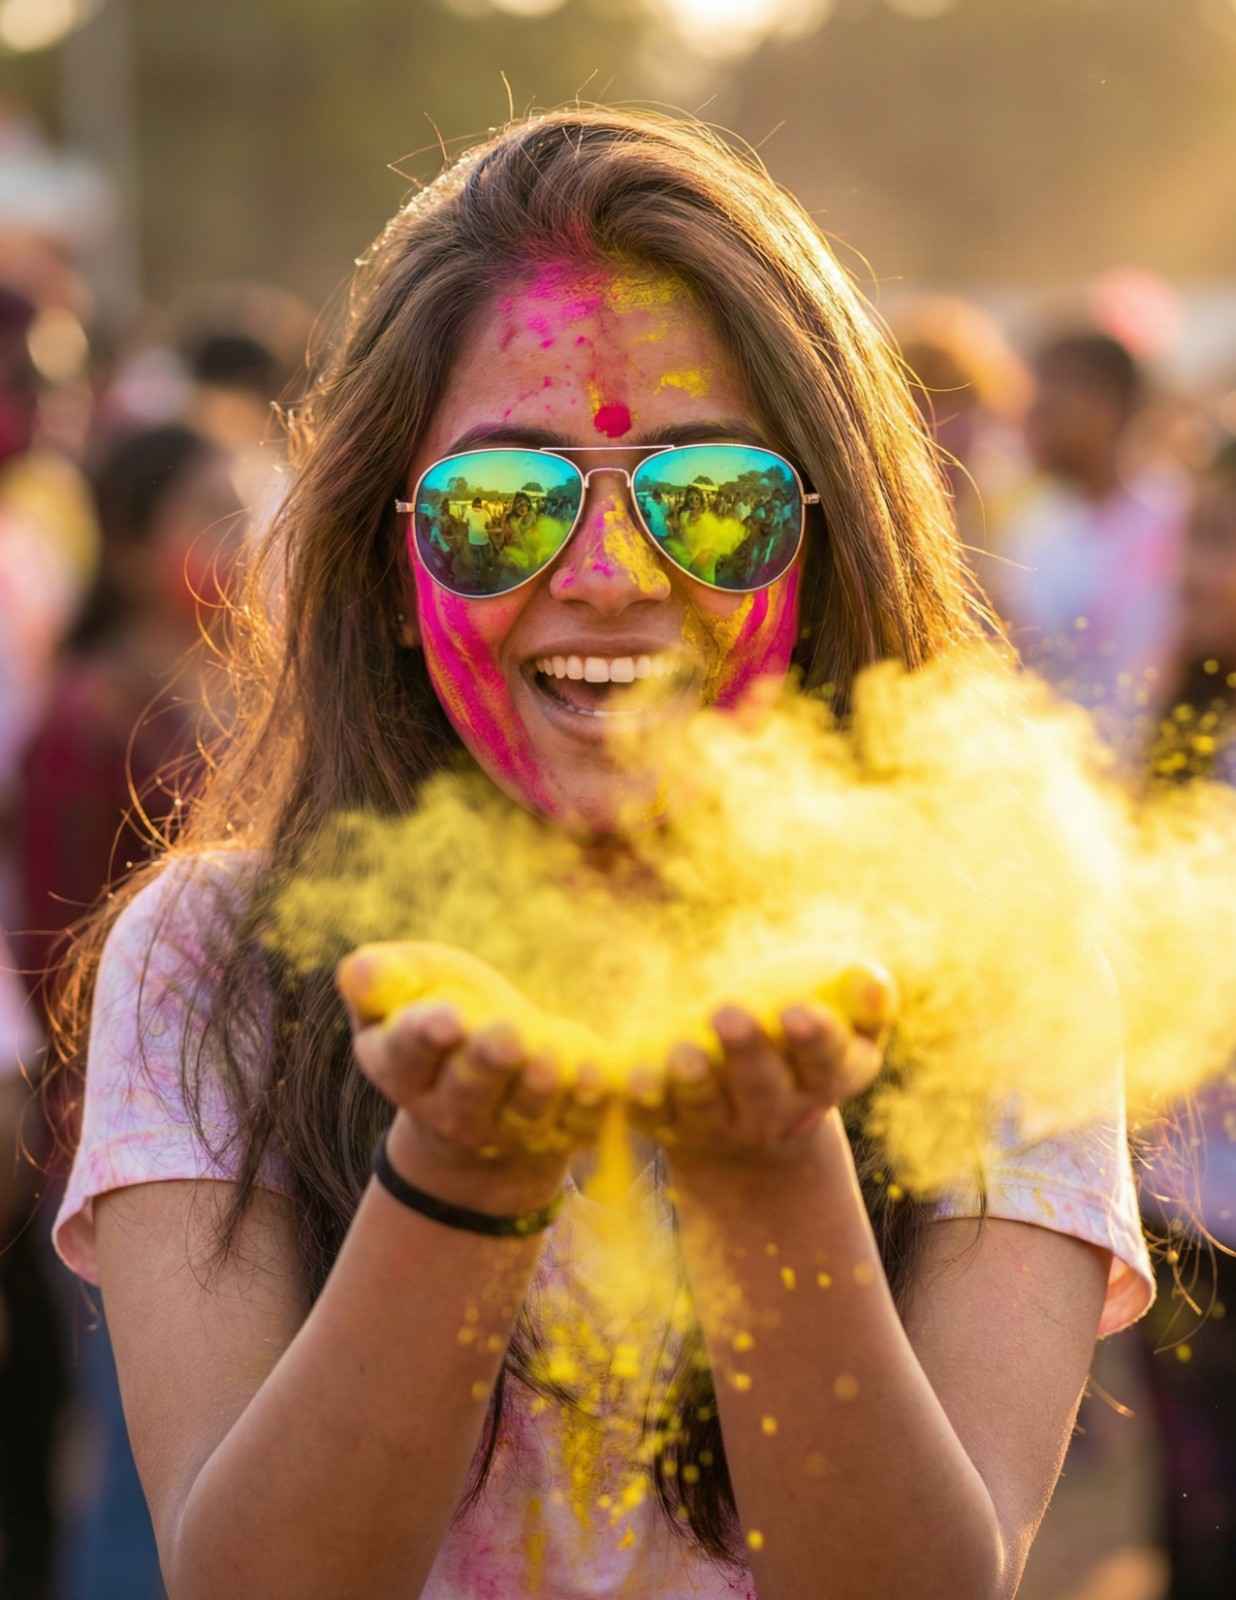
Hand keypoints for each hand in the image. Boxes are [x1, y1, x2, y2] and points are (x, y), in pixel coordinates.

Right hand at [337, 951, 609, 1211]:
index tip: (445, 1020)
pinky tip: (603, 1078)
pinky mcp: (561, 1131)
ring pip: (524, 1109)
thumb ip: (381, 979)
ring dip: (540, 1086)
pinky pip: (579, 1122)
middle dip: (487, 1062)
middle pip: (468, 1090)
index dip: (425, 1036)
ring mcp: (509, 1127)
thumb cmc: (444, 1013)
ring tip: (550, 1058)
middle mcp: (451, 1110)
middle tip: (506, 1037)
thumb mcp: (407, 988)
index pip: (408, 1053)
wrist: (489, 1088)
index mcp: (402, 1067)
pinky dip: (591, 1104)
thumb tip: (357, 971)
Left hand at [630, 1002, 883, 1170]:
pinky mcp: (674, 1129)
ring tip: (682, 1052)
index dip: (814, 1040)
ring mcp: (724, 1127)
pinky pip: (656, 1119)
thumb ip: (863, 1003)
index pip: (827, 1064)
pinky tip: (634, 1076)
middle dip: (746, 1053)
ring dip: (693, 1082)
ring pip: (708, 1109)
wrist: (760, 1121)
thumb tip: (869, 980)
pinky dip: (644, 1100)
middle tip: (728, 1014)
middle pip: (763, 1089)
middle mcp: (777, 1115)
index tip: (796, 1011)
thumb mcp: (847, 1029)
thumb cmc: (803, 1048)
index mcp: (826, 1081)